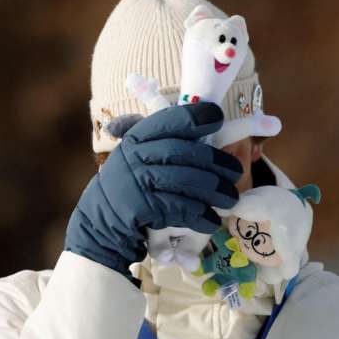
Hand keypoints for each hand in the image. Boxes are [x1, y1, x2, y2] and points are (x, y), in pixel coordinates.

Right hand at [64, 103, 242, 278]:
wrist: (101, 222)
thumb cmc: (128, 185)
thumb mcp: (135, 156)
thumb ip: (159, 138)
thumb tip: (197, 115)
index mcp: (137, 138)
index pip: (170, 120)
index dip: (197, 117)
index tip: (218, 118)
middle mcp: (136, 155)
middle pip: (185, 152)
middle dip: (216, 161)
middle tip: (237, 171)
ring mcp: (138, 181)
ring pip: (186, 180)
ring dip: (215, 191)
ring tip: (230, 199)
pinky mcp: (142, 207)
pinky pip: (180, 208)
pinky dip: (200, 215)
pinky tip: (211, 220)